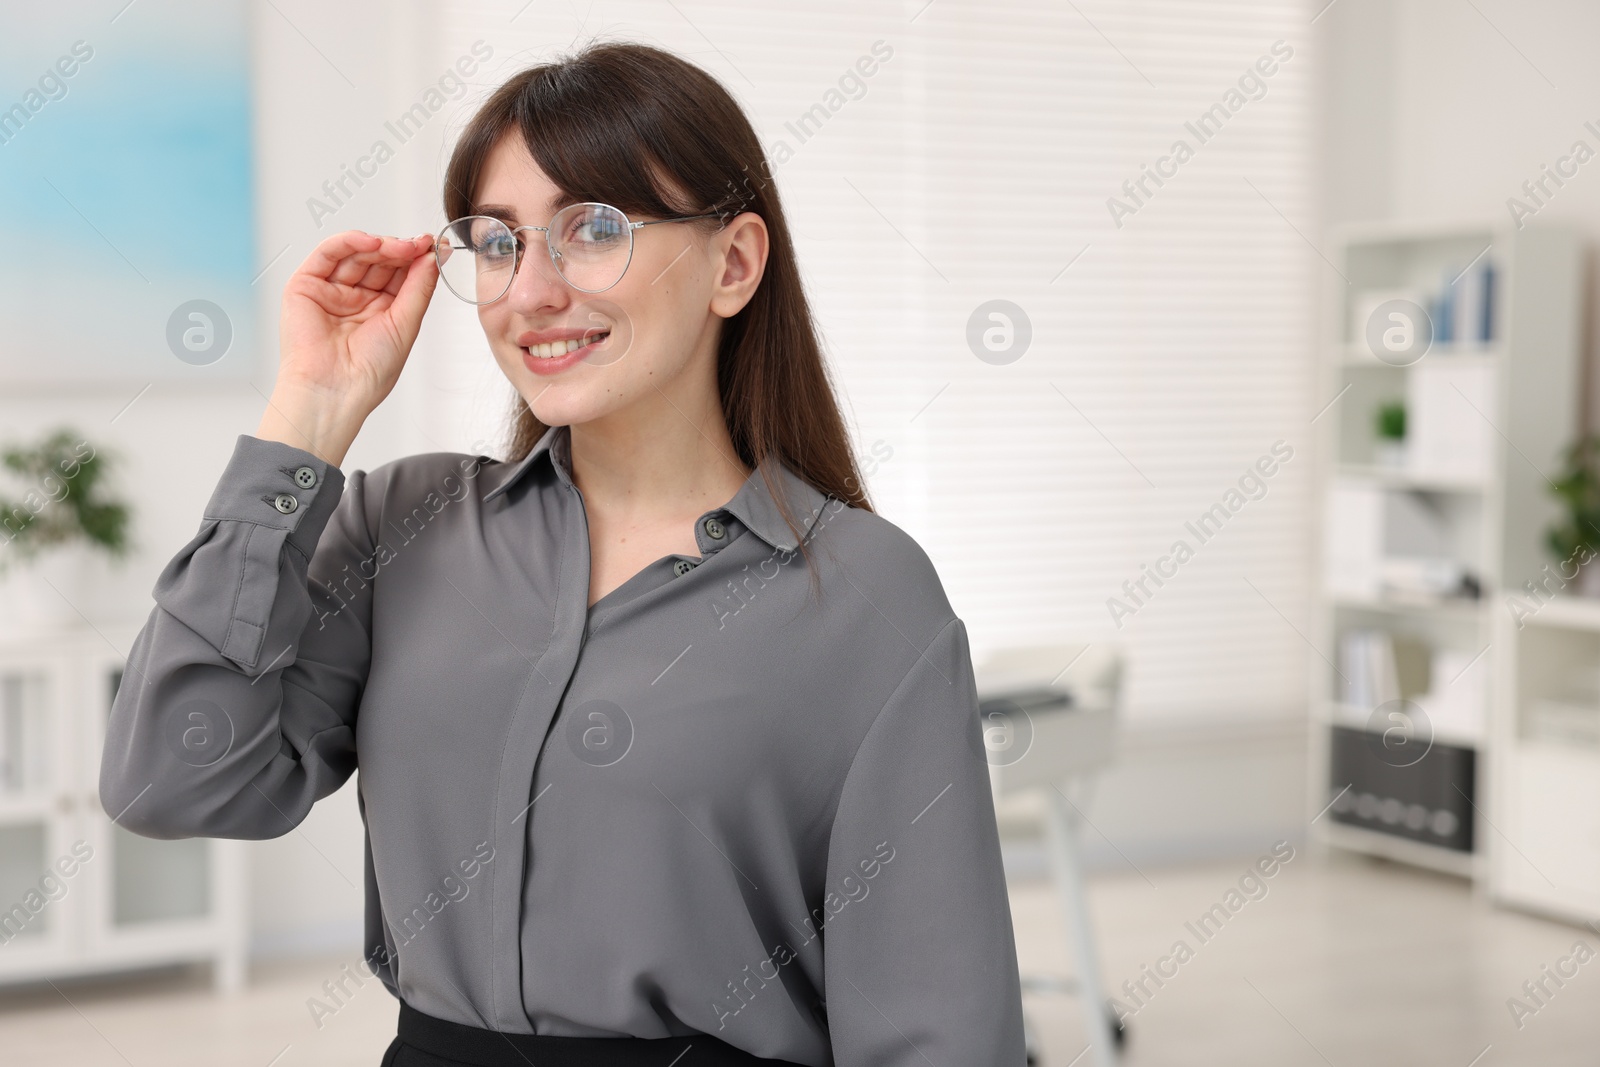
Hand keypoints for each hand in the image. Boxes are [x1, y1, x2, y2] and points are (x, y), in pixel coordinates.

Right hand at [258, 231, 439, 464]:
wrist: (336, 390)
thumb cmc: (369, 371)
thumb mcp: (405, 324)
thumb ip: (419, 287)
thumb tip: (433, 256)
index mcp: (380, 310)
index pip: (399, 274)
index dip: (417, 259)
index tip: (436, 247)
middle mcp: (355, 298)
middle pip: (379, 260)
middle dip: (402, 249)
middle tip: (421, 244)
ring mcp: (331, 290)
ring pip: (356, 253)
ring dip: (381, 244)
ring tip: (403, 246)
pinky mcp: (306, 284)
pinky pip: (328, 253)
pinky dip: (350, 241)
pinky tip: (372, 242)